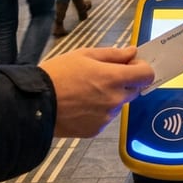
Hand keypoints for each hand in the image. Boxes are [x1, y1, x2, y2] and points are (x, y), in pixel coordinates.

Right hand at [40, 47, 154, 137]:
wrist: (35, 104)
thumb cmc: (58, 74)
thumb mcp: (84, 55)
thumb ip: (113, 54)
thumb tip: (133, 52)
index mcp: (114, 78)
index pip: (147, 75)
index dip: (142, 68)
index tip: (131, 65)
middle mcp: (114, 99)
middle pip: (135, 89)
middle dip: (126, 81)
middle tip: (105, 75)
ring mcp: (106, 117)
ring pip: (119, 103)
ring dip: (111, 96)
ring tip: (86, 91)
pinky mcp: (96, 129)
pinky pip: (105, 117)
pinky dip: (99, 110)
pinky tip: (81, 105)